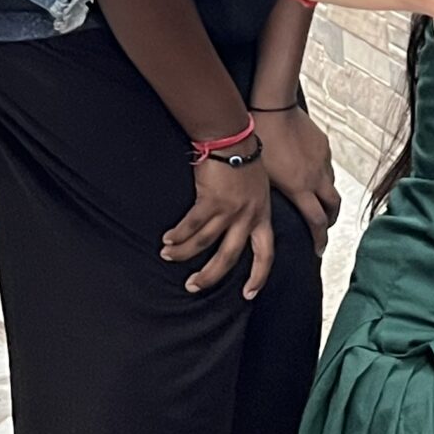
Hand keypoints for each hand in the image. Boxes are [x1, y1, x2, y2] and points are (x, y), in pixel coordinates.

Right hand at [164, 156, 274, 299]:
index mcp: (262, 217)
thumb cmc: (246, 161)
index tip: (249, 293)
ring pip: (204, 242)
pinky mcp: (210, 200)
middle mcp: (247, 217)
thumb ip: (253, 211)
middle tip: (193, 286)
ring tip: (169, 256)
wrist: (233, 140)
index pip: (265, 254)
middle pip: (229, 257)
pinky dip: (177, 235)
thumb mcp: (260, 191)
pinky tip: (168, 239)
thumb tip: (243, 228)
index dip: (258, 276)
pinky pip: (191, 225)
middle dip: (210, 276)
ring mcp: (229, 210)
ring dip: (184, 253)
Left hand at [255, 107, 340, 253]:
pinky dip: (321, 175)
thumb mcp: (262, 176)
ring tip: (316, 200)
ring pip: (331, 186)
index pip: (316, 222)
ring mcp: (322, 161)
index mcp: (300, 188)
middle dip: (330, 220)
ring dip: (326, 197)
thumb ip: (271, 195)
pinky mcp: (323, 146)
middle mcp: (316, 177)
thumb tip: (265, 211)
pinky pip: (326, 167)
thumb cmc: (261, 141)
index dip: (319, 239)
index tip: (318, 250)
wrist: (274, 109)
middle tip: (323, 227)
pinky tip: (310, 171)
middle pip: (333, 207)